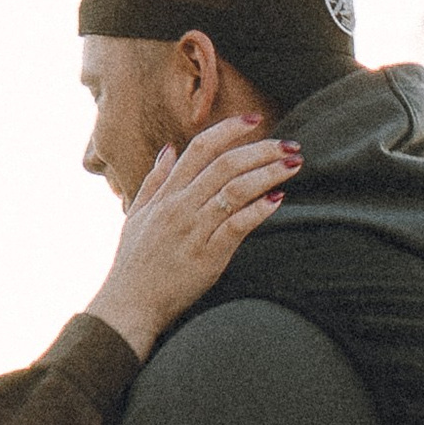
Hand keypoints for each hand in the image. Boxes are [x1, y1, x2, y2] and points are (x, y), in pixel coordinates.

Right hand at [86, 116, 299, 357]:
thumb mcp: (137, 215)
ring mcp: (194, 230)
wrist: (130, 304)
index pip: (200, 148)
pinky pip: (237, 225)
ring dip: (268, 174)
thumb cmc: (134, 263)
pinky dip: (259, 209)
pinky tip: (278, 199)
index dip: (229, 129)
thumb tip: (170, 148)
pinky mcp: (208, 256)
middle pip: (225, 165)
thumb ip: (155, 180)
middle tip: (290, 145)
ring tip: (293, 165)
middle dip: (262, 150)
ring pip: (235, 190)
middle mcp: (180, 207)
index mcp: (165, 195)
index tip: (255, 120)